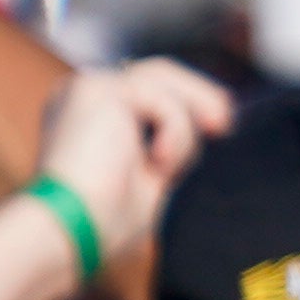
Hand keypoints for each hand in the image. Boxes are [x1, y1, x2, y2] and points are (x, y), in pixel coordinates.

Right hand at [30, 60, 235, 272]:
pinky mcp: (95, 89)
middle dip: (201, 94)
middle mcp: (85, 94)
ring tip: (172, 165)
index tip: (221, 124)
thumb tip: (213, 124)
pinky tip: (159, 164)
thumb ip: (170, 143)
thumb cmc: (106, 219)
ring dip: (183, 125)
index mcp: (93, 115)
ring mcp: (88, 87)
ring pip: (163, 79)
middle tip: (225, 124)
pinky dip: (173, 134)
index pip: (151, 88)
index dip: (190, 98)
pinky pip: (162, 101)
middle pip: (159, 72)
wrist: (74, 227)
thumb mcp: (151, 173)